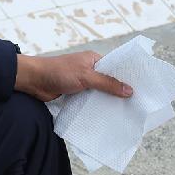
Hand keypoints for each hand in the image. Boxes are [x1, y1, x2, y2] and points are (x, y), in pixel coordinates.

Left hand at [14, 52, 132, 101]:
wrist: (33, 81)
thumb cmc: (59, 72)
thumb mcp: (86, 77)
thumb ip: (107, 83)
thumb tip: (129, 90)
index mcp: (94, 59)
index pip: (116, 67)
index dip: (127, 77)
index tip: (140, 89)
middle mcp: (90, 69)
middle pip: (109, 81)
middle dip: (119, 92)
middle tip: (135, 104)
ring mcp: (83, 82)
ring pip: (100, 92)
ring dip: (107, 101)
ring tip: (124, 112)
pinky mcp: (76, 93)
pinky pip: (90, 100)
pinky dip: (96, 106)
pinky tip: (106, 115)